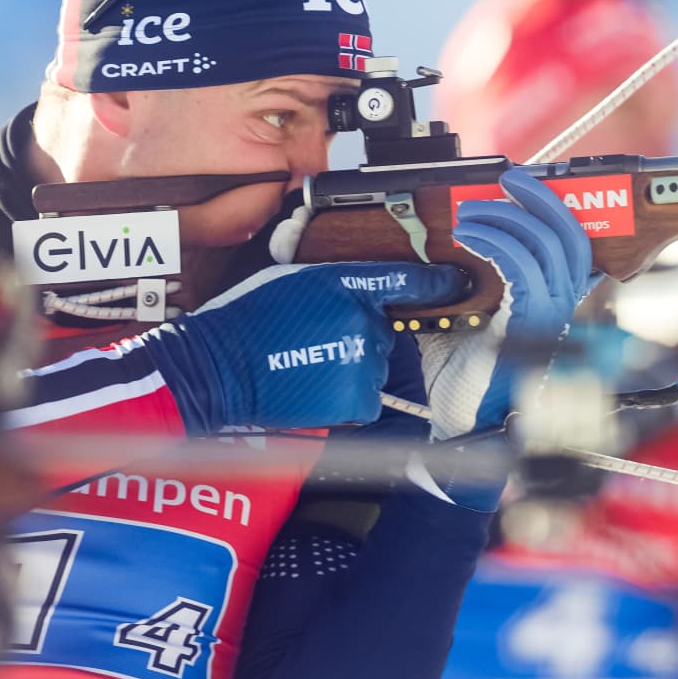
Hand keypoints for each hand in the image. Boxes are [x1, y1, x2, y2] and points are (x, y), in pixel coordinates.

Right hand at [140, 260, 465, 432]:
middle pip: (382, 331)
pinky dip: (345, 397)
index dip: (440, 282)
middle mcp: (364, 320)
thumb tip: (368, 292)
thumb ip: (336, 282)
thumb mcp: (293, 279)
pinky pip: (365, 398)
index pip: (409, 280)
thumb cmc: (246, 320)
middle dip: (357, 337)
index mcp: (347, 283)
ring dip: (350, 369)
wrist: (218, 368)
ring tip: (305, 365)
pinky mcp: (359, 399)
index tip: (459, 283)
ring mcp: (365, 362)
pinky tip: (312, 388)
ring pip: (372, 366)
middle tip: (312, 341)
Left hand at [417, 169, 594, 441]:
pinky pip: (522, 270)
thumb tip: (440, 254)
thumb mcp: (462, 320)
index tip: (523, 184)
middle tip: (508, 180)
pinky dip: (497, 244)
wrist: (460, 426)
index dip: (555, 208)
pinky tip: (473, 238)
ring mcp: (550, 318)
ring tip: (472, 213)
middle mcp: (562, 309)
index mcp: (553, 304)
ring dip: (507, 219)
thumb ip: (463, 288)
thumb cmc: (464, 382)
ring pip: (548, 247)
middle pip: (571, 237)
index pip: (573, 245)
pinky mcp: (529, 325)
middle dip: (540, 200)